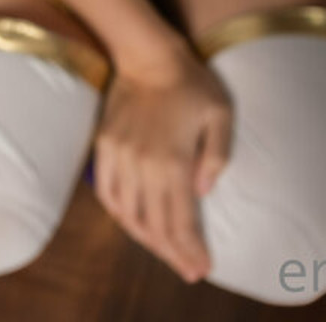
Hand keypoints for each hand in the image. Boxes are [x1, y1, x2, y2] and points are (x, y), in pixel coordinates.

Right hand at [93, 40, 231, 282]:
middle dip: (173, 254)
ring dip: (147, 240)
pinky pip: (108, 194)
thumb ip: (217, 156)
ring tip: (165, 252)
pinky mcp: (105, 146)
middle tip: (189, 270)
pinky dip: (120, 215)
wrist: (147, 54)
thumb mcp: (221, 113)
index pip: (180, 222)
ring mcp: (120, 157)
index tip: (202, 268)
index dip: (191, 251)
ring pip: (129, 215)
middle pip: (155, 226)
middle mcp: (143, 166)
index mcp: (172, 162)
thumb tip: (203, 193)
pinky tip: (132, 224)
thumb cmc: (190, 82)